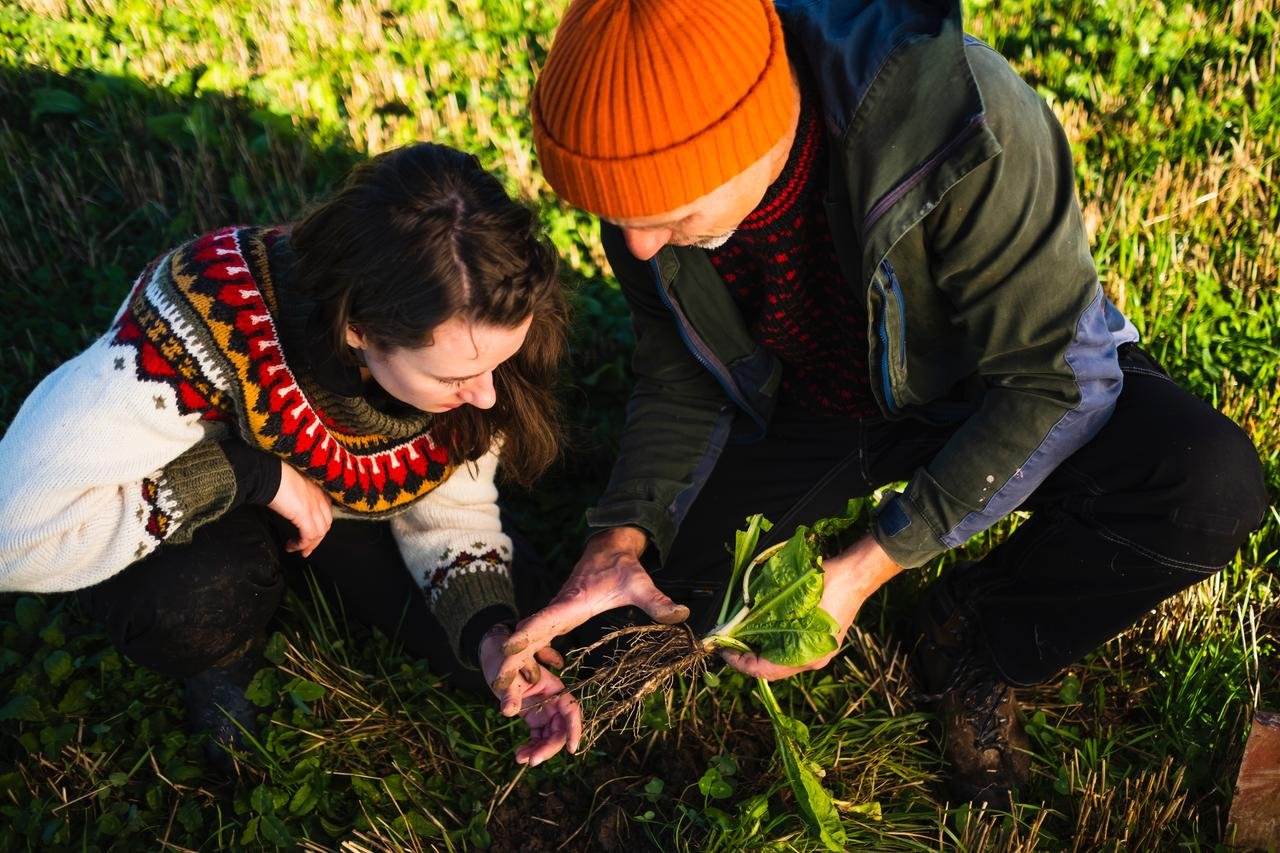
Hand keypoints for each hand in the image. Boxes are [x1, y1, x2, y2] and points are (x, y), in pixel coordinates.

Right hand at [267, 462, 332, 556]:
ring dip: (309, 544)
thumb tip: (292, 507)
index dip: (320, 525)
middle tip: (306, 549)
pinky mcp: (305, 514)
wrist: (267, 474)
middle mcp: (319, 498)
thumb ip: (298, 496)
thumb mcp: (292, 486)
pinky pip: (309, 535)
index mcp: (318, 489)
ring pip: (320, 532)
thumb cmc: (274, 476)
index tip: (312, 535)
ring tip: (298, 550)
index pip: (326, 512)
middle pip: (325, 524)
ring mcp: (314, 506)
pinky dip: (301, 544)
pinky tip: (291, 546)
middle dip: (317, 539)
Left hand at [479, 625, 581, 764]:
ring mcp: (544, 712)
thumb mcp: (507, 677)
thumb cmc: (504, 662)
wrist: (495, 659)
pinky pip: (538, 738)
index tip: (572, 749)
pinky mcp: (534, 719)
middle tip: (532, 761)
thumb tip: (508, 712)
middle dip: (550, 747)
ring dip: (539, 751)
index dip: (574, 729)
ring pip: (550, 737)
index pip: (571, 710)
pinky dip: (531, 748)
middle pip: (560, 729)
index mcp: (555, 688)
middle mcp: (554, 702)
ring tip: (520, 759)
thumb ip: (510, 694)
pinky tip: (519, 755)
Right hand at [495, 527, 688, 690]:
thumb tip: (679, 615)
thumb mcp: (639, 583)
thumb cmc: (621, 566)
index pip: (543, 621)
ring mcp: (554, 616)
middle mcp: (557, 611)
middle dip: (511, 662)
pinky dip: (525, 658)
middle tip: (499, 691)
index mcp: (571, 604)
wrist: (607, 549)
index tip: (507, 652)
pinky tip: (526, 678)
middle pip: (526, 637)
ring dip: (514, 665)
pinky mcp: (557, 619)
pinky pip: (535, 641)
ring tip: (504, 695)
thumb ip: (657, 601)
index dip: (525, 637)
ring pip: (527, 641)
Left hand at [720, 533, 902, 680]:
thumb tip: (737, 622)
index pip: (763, 670)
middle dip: (745, 657)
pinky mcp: (818, 644)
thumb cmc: (827, 582)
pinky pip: (788, 652)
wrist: (856, 575)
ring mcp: (818, 653)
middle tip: (727, 642)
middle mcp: (813, 660)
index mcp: (808, 655)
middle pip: (770, 670)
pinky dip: (770, 645)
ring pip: (778, 662)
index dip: (738, 661)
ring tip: (739, 635)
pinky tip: (759, 630)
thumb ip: (765, 613)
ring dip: (757, 651)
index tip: (722, 648)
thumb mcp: (791, 596)